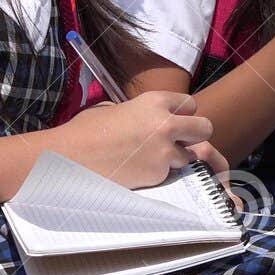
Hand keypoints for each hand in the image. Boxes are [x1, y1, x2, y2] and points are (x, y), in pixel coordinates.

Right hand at [52, 91, 214, 188]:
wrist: (69, 158)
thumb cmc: (86, 131)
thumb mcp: (114, 109)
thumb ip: (140, 111)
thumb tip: (150, 117)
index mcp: (155, 101)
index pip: (191, 103)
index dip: (182, 113)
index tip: (173, 121)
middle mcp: (166, 124)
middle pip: (205, 127)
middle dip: (195, 135)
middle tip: (180, 141)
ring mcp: (165, 151)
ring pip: (190, 155)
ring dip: (176, 158)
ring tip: (150, 158)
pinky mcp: (159, 174)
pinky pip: (171, 173)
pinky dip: (160, 173)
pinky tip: (139, 170)